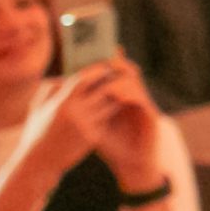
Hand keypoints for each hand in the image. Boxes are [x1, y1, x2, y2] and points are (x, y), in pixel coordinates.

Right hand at [11, 66, 121, 181]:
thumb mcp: (37, 109)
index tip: (106, 67)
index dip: (97, 71)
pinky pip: (108, 120)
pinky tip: (119, 108)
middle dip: (113, 82)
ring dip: (118, 97)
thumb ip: (49, 91)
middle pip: (103, 89)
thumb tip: (61, 77)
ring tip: (124, 91)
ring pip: (111, 104)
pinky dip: (114, 112)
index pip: (84, 79)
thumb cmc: (37, 132)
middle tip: (123, 76)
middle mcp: (75, 112)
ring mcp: (85, 125)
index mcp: (62, 102)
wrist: (39, 162)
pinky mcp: (93, 138)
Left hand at [90, 56, 163, 191]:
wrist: (132, 164)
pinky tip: (116, 94)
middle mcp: (132, 95)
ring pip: (133, 81)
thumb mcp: (93, 123)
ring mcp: (142, 104)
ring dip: (119, 75)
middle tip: (98, 55)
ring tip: (106, 72)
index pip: (112, 70)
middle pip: (125, 69)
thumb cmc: (111, 144)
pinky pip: (140, 99)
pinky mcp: (150, 115)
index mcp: (119, 95)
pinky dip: (128, 94)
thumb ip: (82, 108)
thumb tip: (58, 95)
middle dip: (113, 61)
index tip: (88, 47)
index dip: (103, 58)